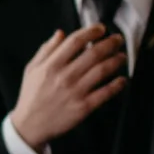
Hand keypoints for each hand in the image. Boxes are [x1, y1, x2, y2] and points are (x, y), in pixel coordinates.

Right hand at [10, 25, 127, 149]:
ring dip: (116, 61)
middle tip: (118, 39)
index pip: (75, 42)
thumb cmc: (32, 95)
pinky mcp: (84, 107)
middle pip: (93, 54)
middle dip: (110, 43)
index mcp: (51, 65)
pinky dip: (117, 85)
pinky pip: (105, 93)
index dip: (91, 32)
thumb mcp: (32, 69)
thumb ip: (46, 50)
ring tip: (122, 56)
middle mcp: (64, 77)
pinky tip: (123, 79)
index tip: (101, 29)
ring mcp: (75, 92)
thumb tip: (61, 33)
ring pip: (102, 71)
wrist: (30, 125)